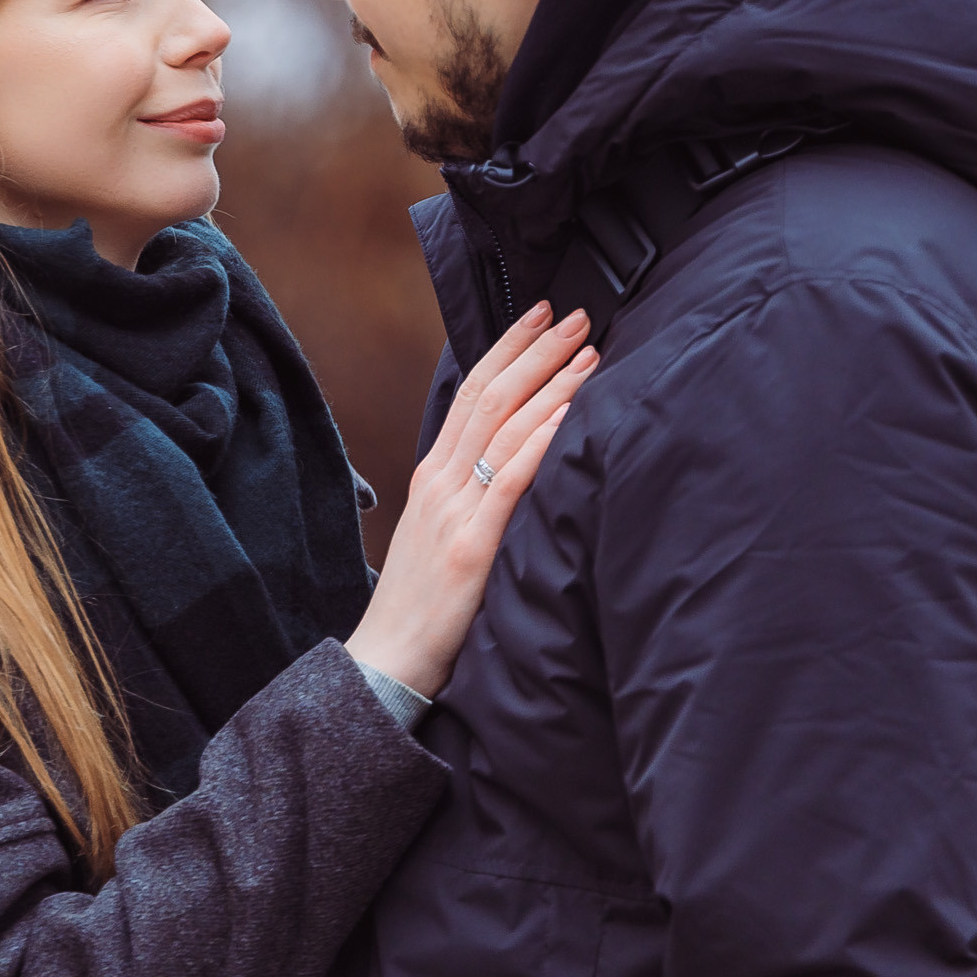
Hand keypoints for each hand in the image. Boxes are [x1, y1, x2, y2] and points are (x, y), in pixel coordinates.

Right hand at [348, 304, 596, 702]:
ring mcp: (454, 512)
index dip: (507, 348)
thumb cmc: (422, 605)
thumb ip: (471, 496)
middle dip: (537, 350)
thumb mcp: (441, 534)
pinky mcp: (472, 549)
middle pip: (490, 396)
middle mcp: (441, 483)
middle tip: (577, 314)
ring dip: (550, 383)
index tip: (538, 315)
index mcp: (432, 475)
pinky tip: (569, 413)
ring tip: (588, 350)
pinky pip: (510, 481)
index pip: (471, 392)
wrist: (387, 662)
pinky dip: (542, 440)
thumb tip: (515, 463)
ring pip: (504, 428)